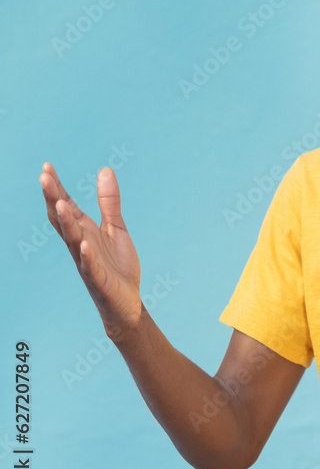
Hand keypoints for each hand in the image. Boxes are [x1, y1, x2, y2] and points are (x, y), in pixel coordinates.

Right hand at [39, 163, 142, 335]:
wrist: (127, 301)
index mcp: (84, 231)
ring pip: (72, 240)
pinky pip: (90, 267)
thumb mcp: (115, 228)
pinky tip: (85, 245)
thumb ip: (109, 202)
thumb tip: (105, 170)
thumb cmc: (117, 264)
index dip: (56, 188)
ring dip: (66, 223)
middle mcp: (80, 243)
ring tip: (60, 203)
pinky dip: (87, 256)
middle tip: (44, 177)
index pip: (66, 206)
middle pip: (62, 219)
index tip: (46, 167)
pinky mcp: (99, 279)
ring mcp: (87, 261)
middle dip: (53, 198)